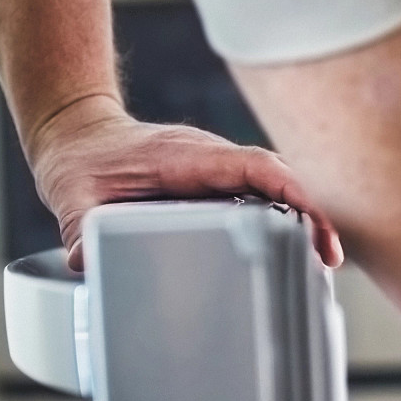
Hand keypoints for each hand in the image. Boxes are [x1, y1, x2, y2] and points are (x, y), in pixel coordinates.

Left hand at [28, 95, 340, 270]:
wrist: (78, 137)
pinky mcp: (216, 184)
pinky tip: (294, 253)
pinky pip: (259, 195)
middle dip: (308, 212)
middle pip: (276, 178)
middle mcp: (209, 159)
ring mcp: (216, 170)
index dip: (287, 191)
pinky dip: (282, 219)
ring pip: (273, 187)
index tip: (311, 221)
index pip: (251, 166)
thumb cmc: (82, 162)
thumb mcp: (72, 199)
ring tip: (322, 261)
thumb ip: (80, 231)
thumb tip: (86, 263)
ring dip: (301, 218)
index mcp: (185, 156)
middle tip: (328, 257)